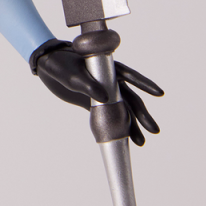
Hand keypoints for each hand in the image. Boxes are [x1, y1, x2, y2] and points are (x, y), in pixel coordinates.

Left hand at [30, 39, 163, 145]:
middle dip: (142, 114)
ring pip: (121, 110)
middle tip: (154, 130)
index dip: (144, 84)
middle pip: (129, 97)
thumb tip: (105, 98)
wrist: (45, 66)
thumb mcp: (71, 74)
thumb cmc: (59, 63)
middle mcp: (108, 80)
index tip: (160, 93)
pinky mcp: (93, 103)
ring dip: (131, 125)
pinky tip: (125, 140)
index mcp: (106, 67)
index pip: (129, 76)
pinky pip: (108, 116)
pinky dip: (116, 127)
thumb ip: (87, 84)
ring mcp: (102, 92)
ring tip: (141, 142)